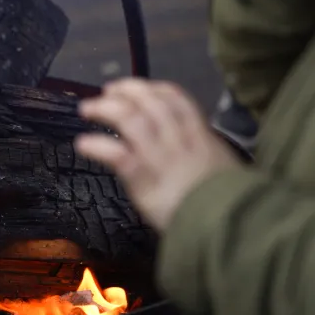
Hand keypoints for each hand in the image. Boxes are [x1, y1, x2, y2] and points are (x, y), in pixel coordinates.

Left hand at [75, 79, 241, 232]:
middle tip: (107, 91)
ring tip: (87, 109)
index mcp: (200, 135)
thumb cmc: (231, 203)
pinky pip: (116, 154)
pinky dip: (97, 145)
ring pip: (130, 119)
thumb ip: (206, 156)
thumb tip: (195, 153)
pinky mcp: (143, 177)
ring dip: (105, 109)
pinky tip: (83, 144)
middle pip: (149, 102)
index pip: (177, 99)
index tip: (140, 88)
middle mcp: (179, 139)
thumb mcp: (225, 168)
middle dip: (126, 91)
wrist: (230, 225)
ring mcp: (160, 156)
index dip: (154, 89)